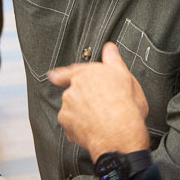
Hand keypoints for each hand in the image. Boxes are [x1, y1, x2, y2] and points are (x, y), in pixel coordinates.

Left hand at [48, 42, 149, 159]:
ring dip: (80, 113)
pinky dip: (79, 127)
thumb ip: (113, 60)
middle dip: (82, 98)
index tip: (53, 76)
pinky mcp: (66, 123)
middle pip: (74, 91)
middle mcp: (73, 88)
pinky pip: (71, 124)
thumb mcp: (125, 76)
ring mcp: (68, 106)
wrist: (118, 132)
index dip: (62, 73)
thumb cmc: (125, 105)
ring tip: (99, 119)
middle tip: (99, 106)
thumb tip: (109, 48)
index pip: (71, 71)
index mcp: (87, 74)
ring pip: (72, 109)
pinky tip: (93, 129)